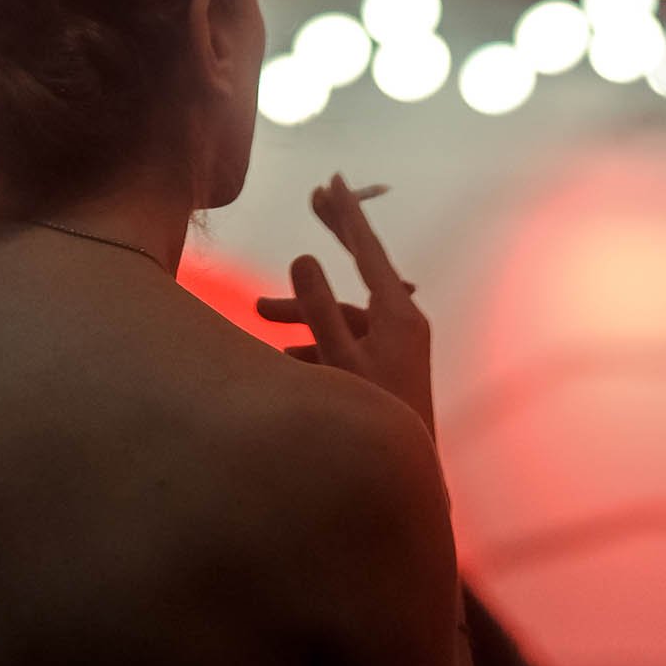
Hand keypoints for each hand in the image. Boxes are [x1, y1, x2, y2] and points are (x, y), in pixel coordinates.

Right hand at [255, 172, 435, 439]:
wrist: (408, 486)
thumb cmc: (374, 422)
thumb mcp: (339, 363)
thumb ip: (318, 310)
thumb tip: (303, 256)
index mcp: (397, 315)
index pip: (367, 249)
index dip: (346, 213)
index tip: (332, 179)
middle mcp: (402, 325)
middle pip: (360, 266)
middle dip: (333, 236)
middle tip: (312, 198)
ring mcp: (395, 348)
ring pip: (342, 313)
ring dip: (303, 311)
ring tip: (258, 314)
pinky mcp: (384, 371)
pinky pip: (344, 341)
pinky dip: (313, 342)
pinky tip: (281, 357)